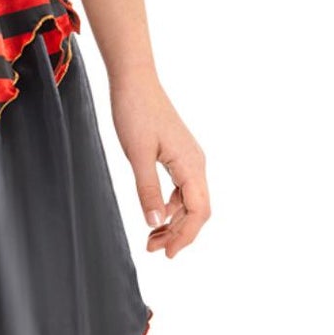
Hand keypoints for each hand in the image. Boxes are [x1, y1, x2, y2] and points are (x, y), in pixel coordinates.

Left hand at [108, 70, 209, 259]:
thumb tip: (155, 223)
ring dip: (173, 222)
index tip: (168, 253)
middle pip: (197, 210)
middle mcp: (196, 162)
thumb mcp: (137, 155)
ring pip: (189, 201)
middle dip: (179, 233)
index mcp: (191, 164)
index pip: (199, 211)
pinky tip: (154, 214)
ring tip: (150, 238)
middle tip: (153, 250)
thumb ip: (147, 190)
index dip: (185, 236)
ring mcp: (188, 158)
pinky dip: (169, 206)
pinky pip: (181, 188)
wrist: (134, 81)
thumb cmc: (135, 112)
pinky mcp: (178, 154)